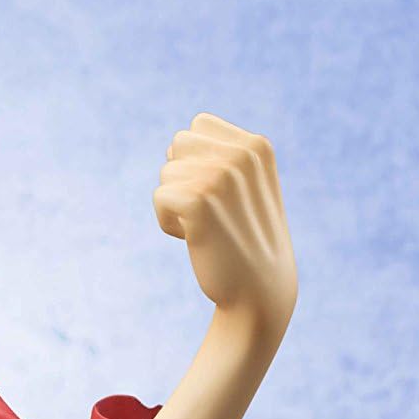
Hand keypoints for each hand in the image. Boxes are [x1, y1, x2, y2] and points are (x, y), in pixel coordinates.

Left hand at [153, 113, 296, 336]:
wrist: (259, 292)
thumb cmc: (247, 241)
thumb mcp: (248, 188)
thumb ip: (224, 157)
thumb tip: (176, 143)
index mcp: (257, 146)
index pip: (198, 126)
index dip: (195, 160)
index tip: (217, 193)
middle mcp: (242, 154)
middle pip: (178, 144)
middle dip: (182, 178)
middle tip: (208, 212)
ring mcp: (222, 175)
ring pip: (166, 171)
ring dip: (175, 203)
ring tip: (205, 227)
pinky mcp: (199, 201)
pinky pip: (159, 197)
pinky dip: (167, 223)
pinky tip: (192, 240)